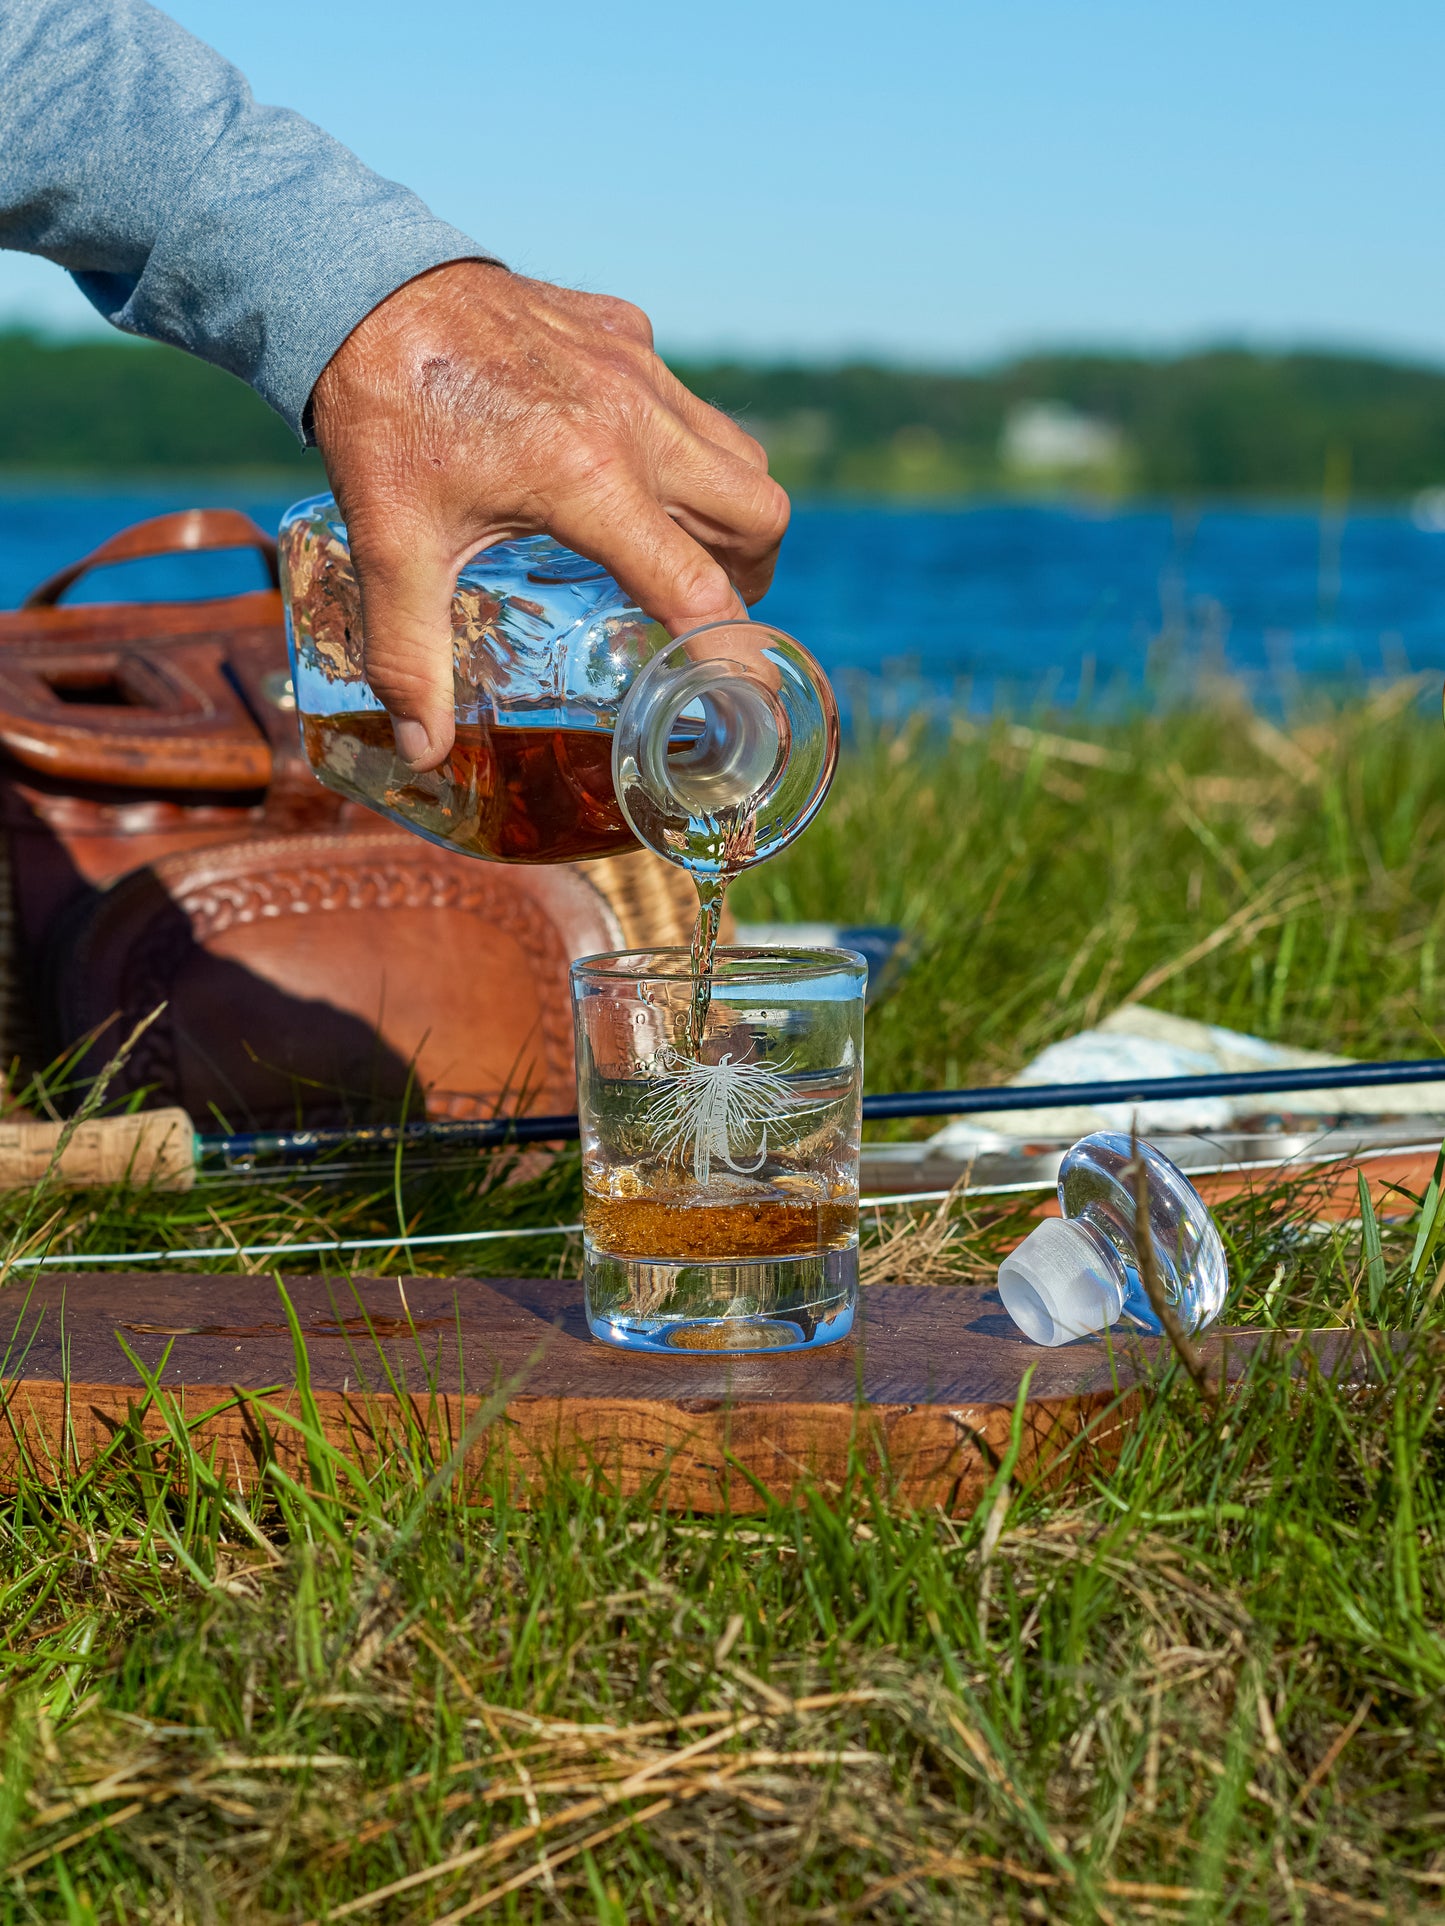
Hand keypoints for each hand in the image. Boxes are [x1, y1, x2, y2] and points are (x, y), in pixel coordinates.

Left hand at [310, 261, 789, 769]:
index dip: (730, 650)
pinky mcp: (626, 329)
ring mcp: (638, 366)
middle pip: (759, 515)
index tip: (737, 692)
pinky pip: (690, 401)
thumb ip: (408, 655)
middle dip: (751, 574)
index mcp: (586, 479)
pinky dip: (683, 448)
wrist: (361, 290)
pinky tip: (626, 467)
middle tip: (709, 608)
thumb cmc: (381, 419)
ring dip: (731, 512)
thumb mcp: (387, 546)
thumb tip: (424, 749)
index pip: (698, 585)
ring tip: (686, 548)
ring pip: (742, 454)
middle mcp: (633, 419)